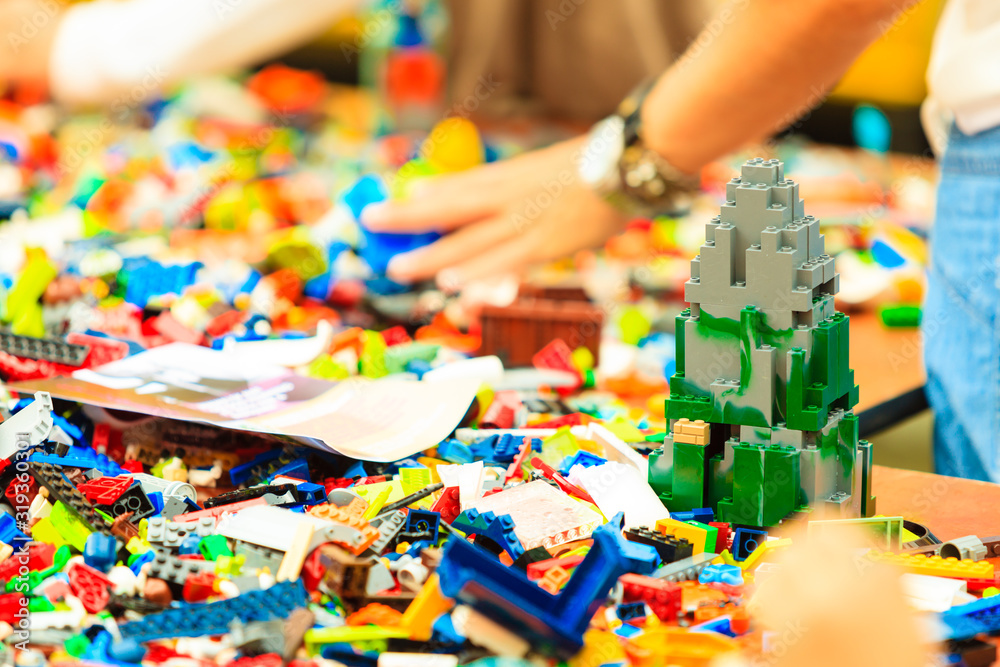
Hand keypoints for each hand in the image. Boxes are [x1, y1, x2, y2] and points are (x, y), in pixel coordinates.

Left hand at [360, 137, 629, 290]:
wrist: (628, 167)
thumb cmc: (588, 168)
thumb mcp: (540, 169)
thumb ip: (507, 187)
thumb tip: (478, 198)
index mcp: (506, 177)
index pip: (453, 186)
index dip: (418, 196)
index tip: (388, 201)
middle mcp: (508, 197)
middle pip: (449, 207)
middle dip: (407, 216)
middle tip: (371, 222)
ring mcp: (525, 222)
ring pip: (470, 241)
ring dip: (433, 256)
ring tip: (400, 266)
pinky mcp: (546, 245)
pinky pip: (505, 262)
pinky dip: (479, 273)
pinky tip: (454, 284)